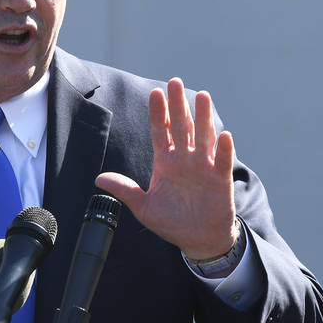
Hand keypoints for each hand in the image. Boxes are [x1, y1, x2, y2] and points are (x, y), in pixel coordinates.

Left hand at [95, 77, 238, 259]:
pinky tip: (224, 135)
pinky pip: (222, 161)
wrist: (197, 240)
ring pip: (203, 137)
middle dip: (179, 105)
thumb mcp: (144, 207)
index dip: (158, 113)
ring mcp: (204, 167)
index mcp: (166, 162)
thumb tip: (99, 178)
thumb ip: (125, 190)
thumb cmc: (172, 222)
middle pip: (182, 127)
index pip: (161, 132)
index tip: (155, 93)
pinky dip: (224, 149)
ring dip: (203, 118)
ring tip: (202, 96)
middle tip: (175, 82)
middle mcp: (185, 159)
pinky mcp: (220, 179)